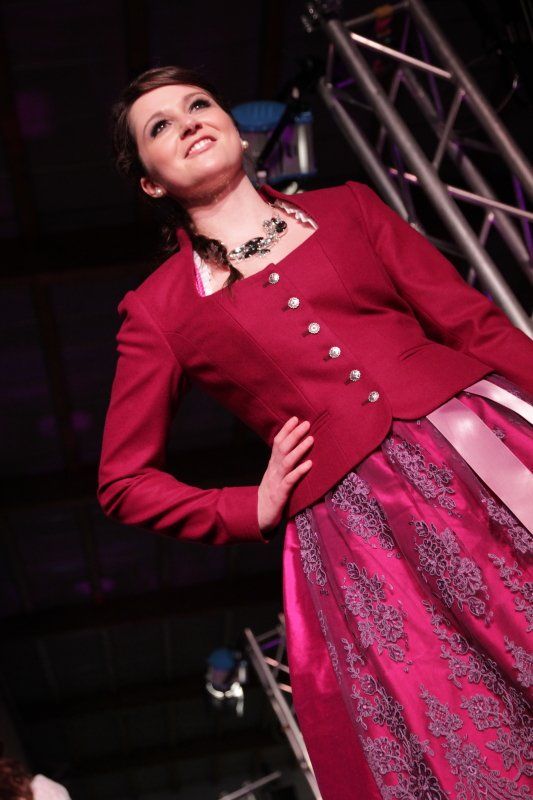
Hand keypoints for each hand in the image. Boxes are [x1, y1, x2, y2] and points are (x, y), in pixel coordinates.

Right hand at [258, 416, 313, 533]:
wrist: (257, 517)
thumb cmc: (270, 496)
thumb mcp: (275, 477)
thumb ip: (283, 464)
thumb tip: (294, 450)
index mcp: (272, 466)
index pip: (277, 443)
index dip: (286, 430)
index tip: (295, 418)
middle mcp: (273, 471)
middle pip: (282, 449)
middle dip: (294, 435)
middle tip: (306, 423)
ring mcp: (276, 482)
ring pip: (287, 462)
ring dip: (299, 449)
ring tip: (311, 439)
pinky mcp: (280, 495)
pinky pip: (290, 481)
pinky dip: (299, 471)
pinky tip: (309, 464)